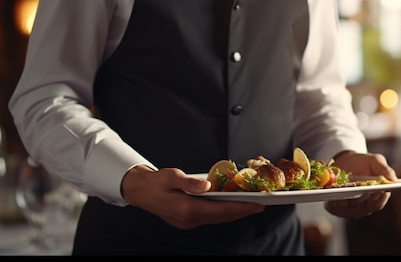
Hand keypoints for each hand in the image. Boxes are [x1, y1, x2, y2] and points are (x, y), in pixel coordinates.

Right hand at [121, 165, 264, 229]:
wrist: (140, 192)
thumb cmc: (156, 183)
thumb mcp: (171, 176)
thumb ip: (190, 182)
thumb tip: (207, 185)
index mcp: (187, 209)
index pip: (220, 210)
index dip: (241, 208)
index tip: (256, 205)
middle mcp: (189, 220)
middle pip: (222, 217)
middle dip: (242, 211)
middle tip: (260, 205)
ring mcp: (188, 222)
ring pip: (217, 219)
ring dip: (234, 213)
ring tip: (250, 205)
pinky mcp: (188, 221)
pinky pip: (211, 218)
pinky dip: (223, 212)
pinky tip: (231, 205)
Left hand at [324, 151, 396, 218]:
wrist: (344, 161)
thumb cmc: (362, 163)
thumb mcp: (375, 161)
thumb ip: (384, 169)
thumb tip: (393, 180)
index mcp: (376, 197)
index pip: (378, 203)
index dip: (379, 198)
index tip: (380, 190)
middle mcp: (364, 206)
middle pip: (365, 207)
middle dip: (364, 198)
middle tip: (362, 189)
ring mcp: (350, 209)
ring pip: (350, 209)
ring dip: (349, 200)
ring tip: (347, 190)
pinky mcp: (336, 208)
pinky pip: (336, 208)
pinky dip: (336, 202)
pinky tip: (335, 193)